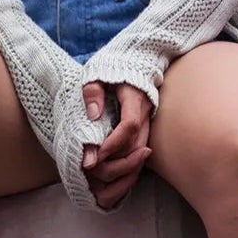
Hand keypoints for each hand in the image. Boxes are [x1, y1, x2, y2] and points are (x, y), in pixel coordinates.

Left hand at [81, 80, 152, 209]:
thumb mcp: (97, 74)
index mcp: (135, 98)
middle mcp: (144, 114)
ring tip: (97, 174)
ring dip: (120, 166)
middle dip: (114, 161)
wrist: (132, 63)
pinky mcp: (144, 130)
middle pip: (135, 145)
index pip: (129, 125)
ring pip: (139, 153)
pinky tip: (107, 171)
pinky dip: (125, 165)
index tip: (94, 155)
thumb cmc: (111, 69)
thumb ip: (93, 91)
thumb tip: (93, 115)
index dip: (113, 143)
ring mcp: (147, 123)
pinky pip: (138, 153)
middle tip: (91, 168)